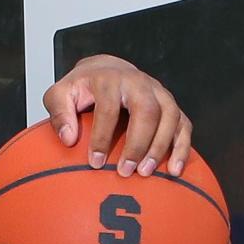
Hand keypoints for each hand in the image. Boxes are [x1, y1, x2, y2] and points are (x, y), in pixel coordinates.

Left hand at [43, 54, 192, 176]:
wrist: (105, 70)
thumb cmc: (81, 88)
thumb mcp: (59, 94)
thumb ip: (59, 113)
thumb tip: (69, 139)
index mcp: (110, 79)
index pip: (109, 109)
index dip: (102, 137)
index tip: (95, 162)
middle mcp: (139, 83)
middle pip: (147, 111)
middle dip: (137, 144)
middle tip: (125, 171)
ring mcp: (159, 92)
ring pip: (170, 117)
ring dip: (160, 147)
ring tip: (146, 173)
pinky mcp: (170, 105)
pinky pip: (184, 124)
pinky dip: (182, 147)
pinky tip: (174, 170)